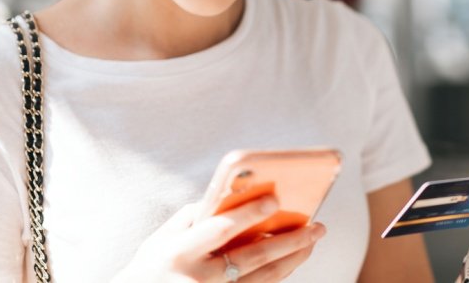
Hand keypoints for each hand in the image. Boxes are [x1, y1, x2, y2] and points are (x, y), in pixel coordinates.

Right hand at [112, 195, 326, 282]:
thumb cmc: (149, 268)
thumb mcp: (160, 240)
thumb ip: (193, 217)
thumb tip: (232, 194)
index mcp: (179, 252)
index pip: (220, 230)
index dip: (249, 214)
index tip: (277, 198)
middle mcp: (198, 278)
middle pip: (253, 258)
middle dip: (290, 241)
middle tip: (318, 226)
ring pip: (263, 279)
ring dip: (292, 259)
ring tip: (312, 241)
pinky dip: (277, 275)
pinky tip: (292, 260)